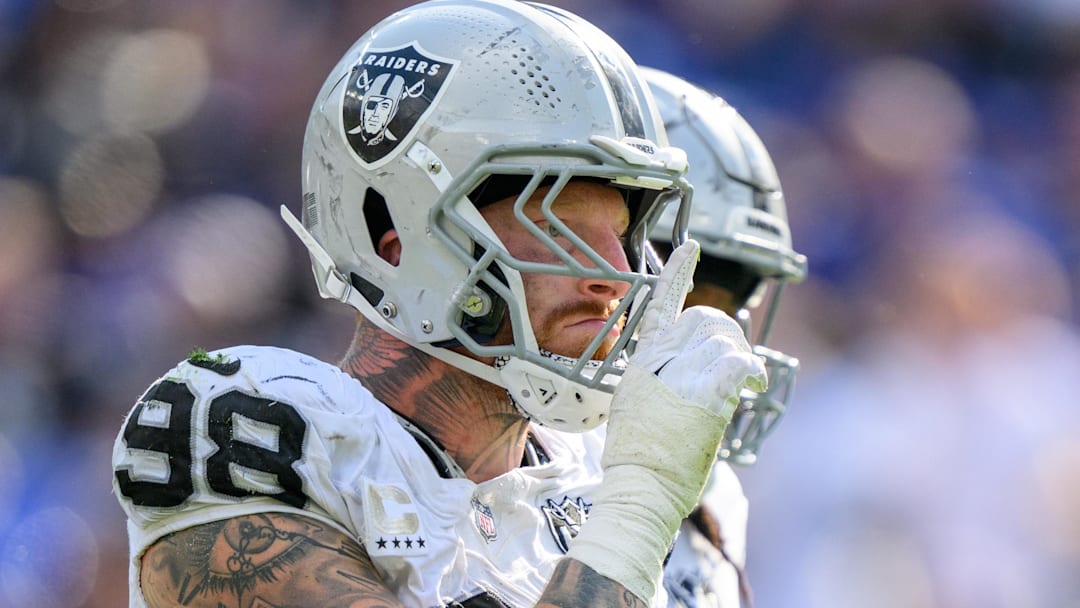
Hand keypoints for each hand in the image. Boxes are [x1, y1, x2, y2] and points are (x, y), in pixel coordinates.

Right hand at [564, 240, 766, 602]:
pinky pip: (738, 361)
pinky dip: (751, 370)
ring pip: (725, 338)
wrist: (640, 486)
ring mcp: (681, 375)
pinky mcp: (705, 395)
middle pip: (706, 318)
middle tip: (732, 362)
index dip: (677, 272)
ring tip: (740, 383)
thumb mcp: (635, 406)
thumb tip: (689, 372)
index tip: (690, 246)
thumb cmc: (639, 458)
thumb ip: (660, 379)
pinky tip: (752, 385)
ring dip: (739, 358)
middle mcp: (660, 361)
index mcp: (641, 361)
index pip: (659, 304)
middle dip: (727, 334)